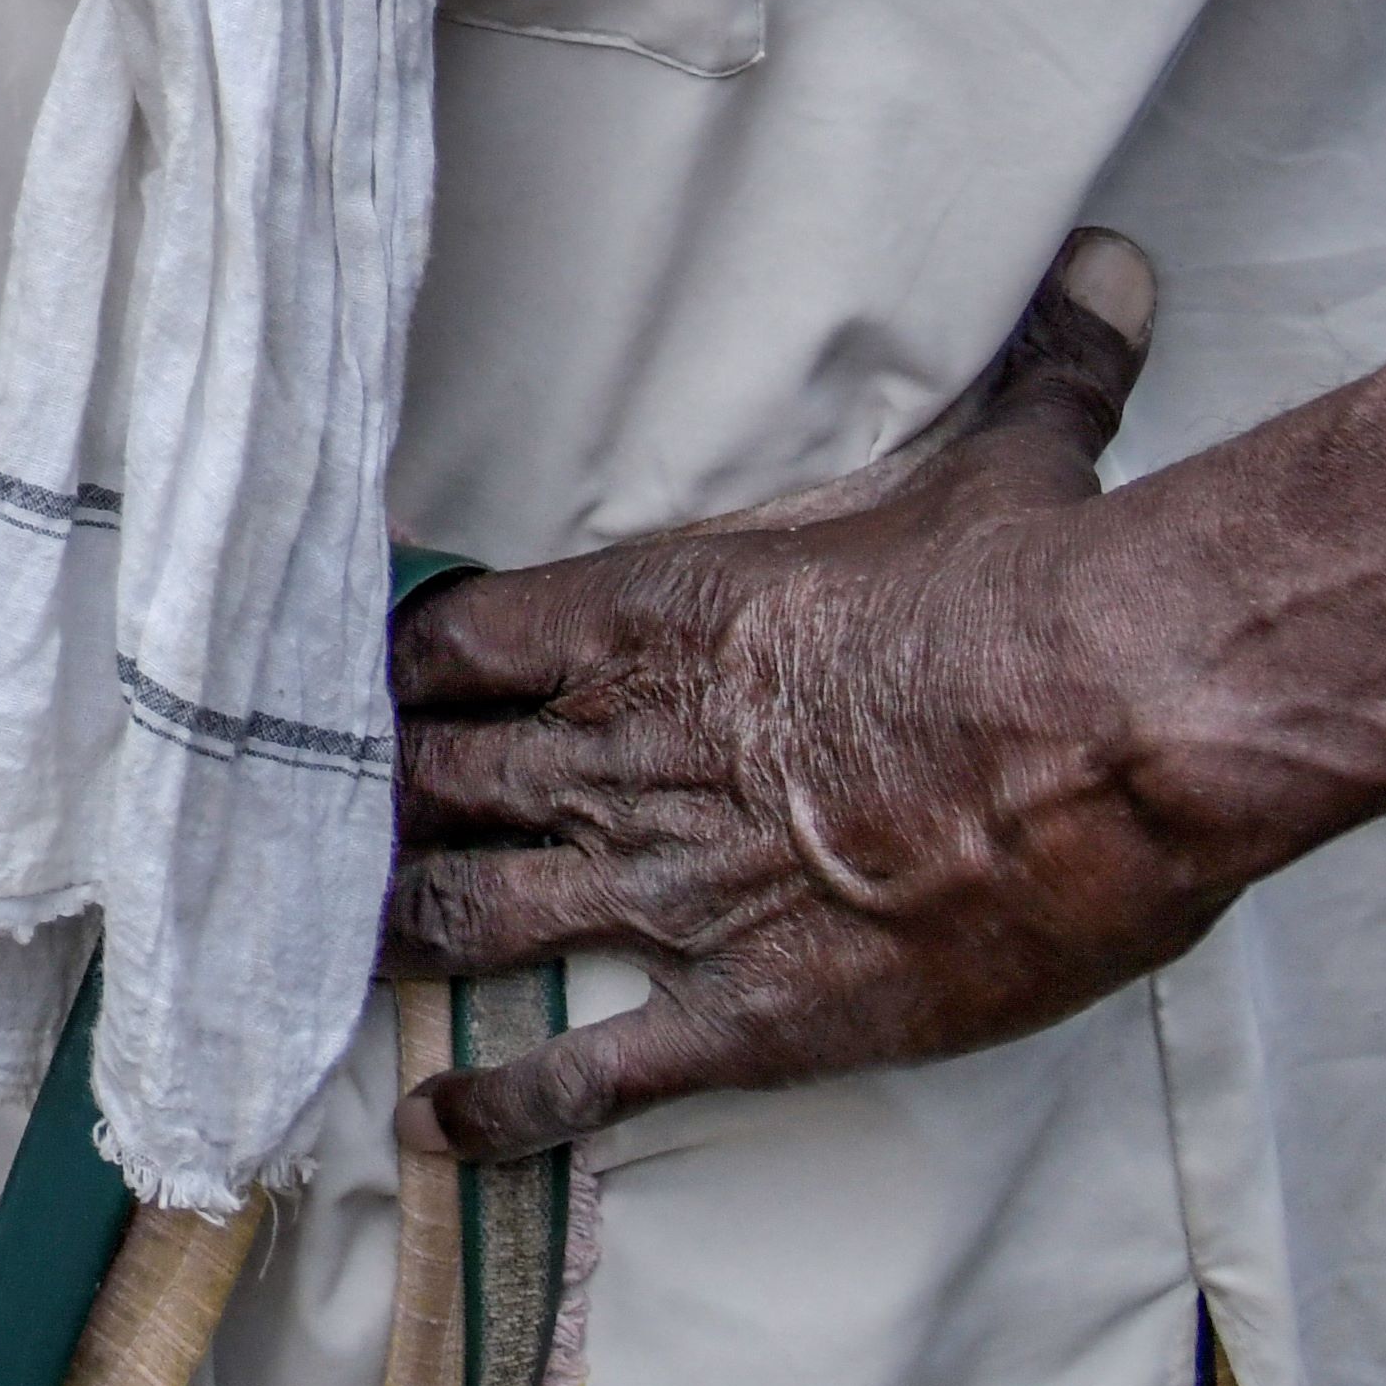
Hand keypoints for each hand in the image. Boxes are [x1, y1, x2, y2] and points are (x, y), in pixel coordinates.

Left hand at [383, 237, 1212, 1159]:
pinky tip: (431, 1126)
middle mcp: (628, 751)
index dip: (383, 674)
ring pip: (473, 913)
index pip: (454, 641)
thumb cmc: (1043, 593)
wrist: (1110, 728)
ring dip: (390, 934)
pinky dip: (503, 1104)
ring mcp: (675, 889)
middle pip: (438, 777)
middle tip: (275, 831)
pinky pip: (593, 1068)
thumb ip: (1043, 368)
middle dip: (359, 804)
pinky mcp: (752, 1013)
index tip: (326, 691)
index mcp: (650, 619)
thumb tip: (1111, 260)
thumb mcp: (1016, 463)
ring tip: (304, 959)